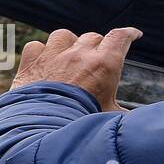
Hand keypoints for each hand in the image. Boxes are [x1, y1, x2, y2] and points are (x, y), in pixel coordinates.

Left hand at [11, 28, 142, 111]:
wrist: (42, 129)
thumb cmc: (78, 123)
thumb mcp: (108, 115)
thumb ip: (120, 109)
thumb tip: (132, 118)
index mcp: (103, 64)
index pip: (120, 37)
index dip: (128, 34)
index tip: (131, 35)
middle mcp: (78, 55)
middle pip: (92, 38)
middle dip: (95, 47)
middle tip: (92, 62)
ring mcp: (52, 56)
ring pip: (63, 36)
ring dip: (67, 44)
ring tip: (66, 57)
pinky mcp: (31, 62)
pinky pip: (35, 46)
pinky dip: (38, 53)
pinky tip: (41, 63)